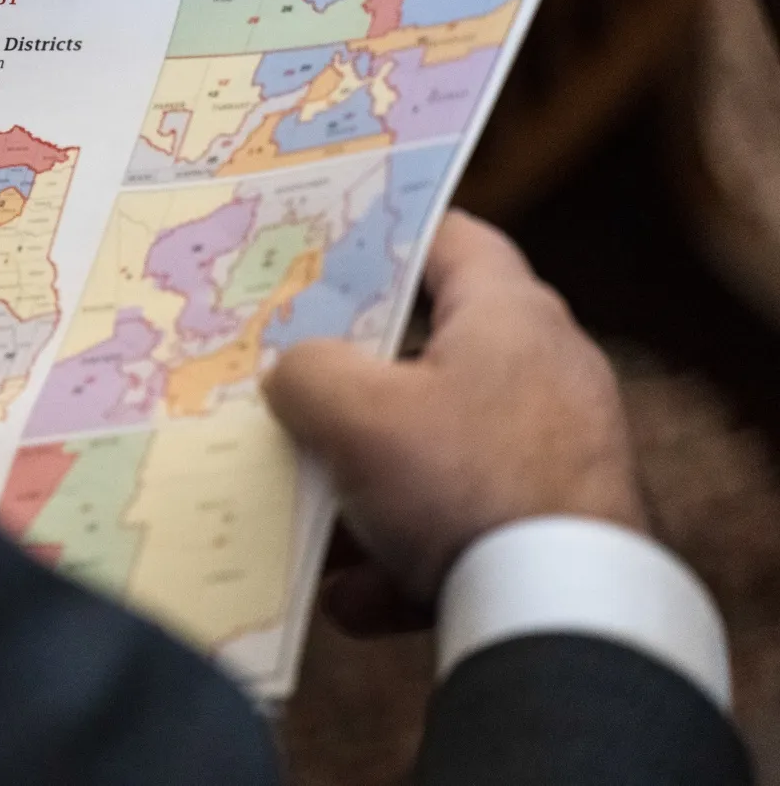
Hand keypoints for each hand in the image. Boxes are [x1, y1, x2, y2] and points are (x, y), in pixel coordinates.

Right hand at [264, 210, 646, 631]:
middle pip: (428, 357)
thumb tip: (295, 375)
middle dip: (351, 388)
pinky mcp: (556, 529)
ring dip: (366, 488)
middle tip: (289, 387)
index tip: (320, 252)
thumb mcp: (353, 414)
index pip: (448, 239)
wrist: (561, 614)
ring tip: (310, 518)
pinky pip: (460, 526)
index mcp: (509, 316)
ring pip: (435, 454)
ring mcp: (556, 455)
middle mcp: (544, 374)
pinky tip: (357, 594)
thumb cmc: (463, 484)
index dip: (382, 237)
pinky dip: (405, 557)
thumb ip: (306, 372)